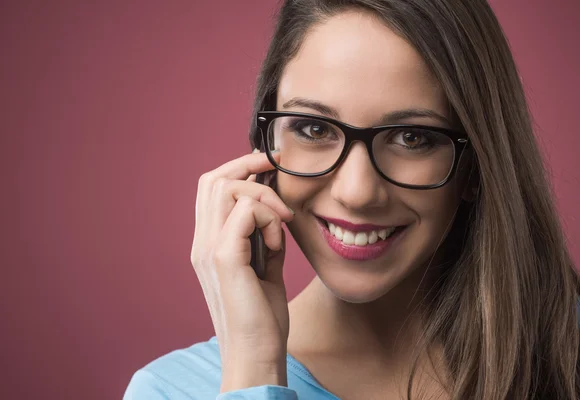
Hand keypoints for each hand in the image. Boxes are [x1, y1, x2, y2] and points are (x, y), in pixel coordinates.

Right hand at [190, 150, 294, 390]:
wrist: (255, 354)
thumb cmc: (261, 316)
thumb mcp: (265, 266)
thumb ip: (264, 237)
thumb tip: (276, 210)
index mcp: (208, 244)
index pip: (211, 188)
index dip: (239, 168)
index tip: (269, 165)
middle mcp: (202, 243)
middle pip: (213, 180)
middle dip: (248, 165)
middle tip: (277, 169)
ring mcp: (208, 250)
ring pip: (226, 188)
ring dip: (263, 197)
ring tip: (281, 224)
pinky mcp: (224, 260)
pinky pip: (246, 213)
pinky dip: (269, 220)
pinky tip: (277, 244)